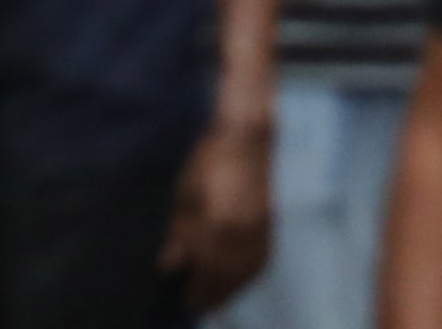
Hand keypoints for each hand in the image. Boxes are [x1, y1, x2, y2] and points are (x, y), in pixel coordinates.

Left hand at [160, 114, 274, 307]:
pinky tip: (239, 277)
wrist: (248, 136)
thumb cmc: (209, 160)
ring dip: (232, 288)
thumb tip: (171, 264)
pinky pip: (261, 258)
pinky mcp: (270, 223)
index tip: (184, 301)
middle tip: (198, 306)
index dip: (195, 290)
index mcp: (217, 226)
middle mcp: (241, 234)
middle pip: (226, 277)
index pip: (205, 271)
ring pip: (246, 272)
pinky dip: (249, 273)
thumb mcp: (185, 193)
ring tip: (218, 297)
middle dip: (212, 294)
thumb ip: (179, 232)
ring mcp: (260, 229)